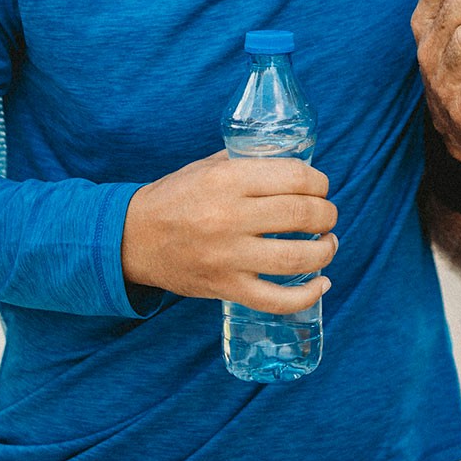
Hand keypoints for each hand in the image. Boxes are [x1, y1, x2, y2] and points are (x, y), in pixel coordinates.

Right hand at [121, 151, 337, 312]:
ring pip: (297, 258)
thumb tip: (298, 162)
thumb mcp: (210, 166)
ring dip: (325, 251)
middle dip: (327, 214)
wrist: (132, 238)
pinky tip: (321, 284)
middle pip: (302, 215)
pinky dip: (306, 295)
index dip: (319, 182)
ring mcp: (228, 257)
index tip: (322, 187)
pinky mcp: (225, 288)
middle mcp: (230, 217)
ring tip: (328, 244)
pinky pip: (275, 300)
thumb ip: (251, 161)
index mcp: (228, 180)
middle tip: (327, 215)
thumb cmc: (177, 197)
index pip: (295, 177)